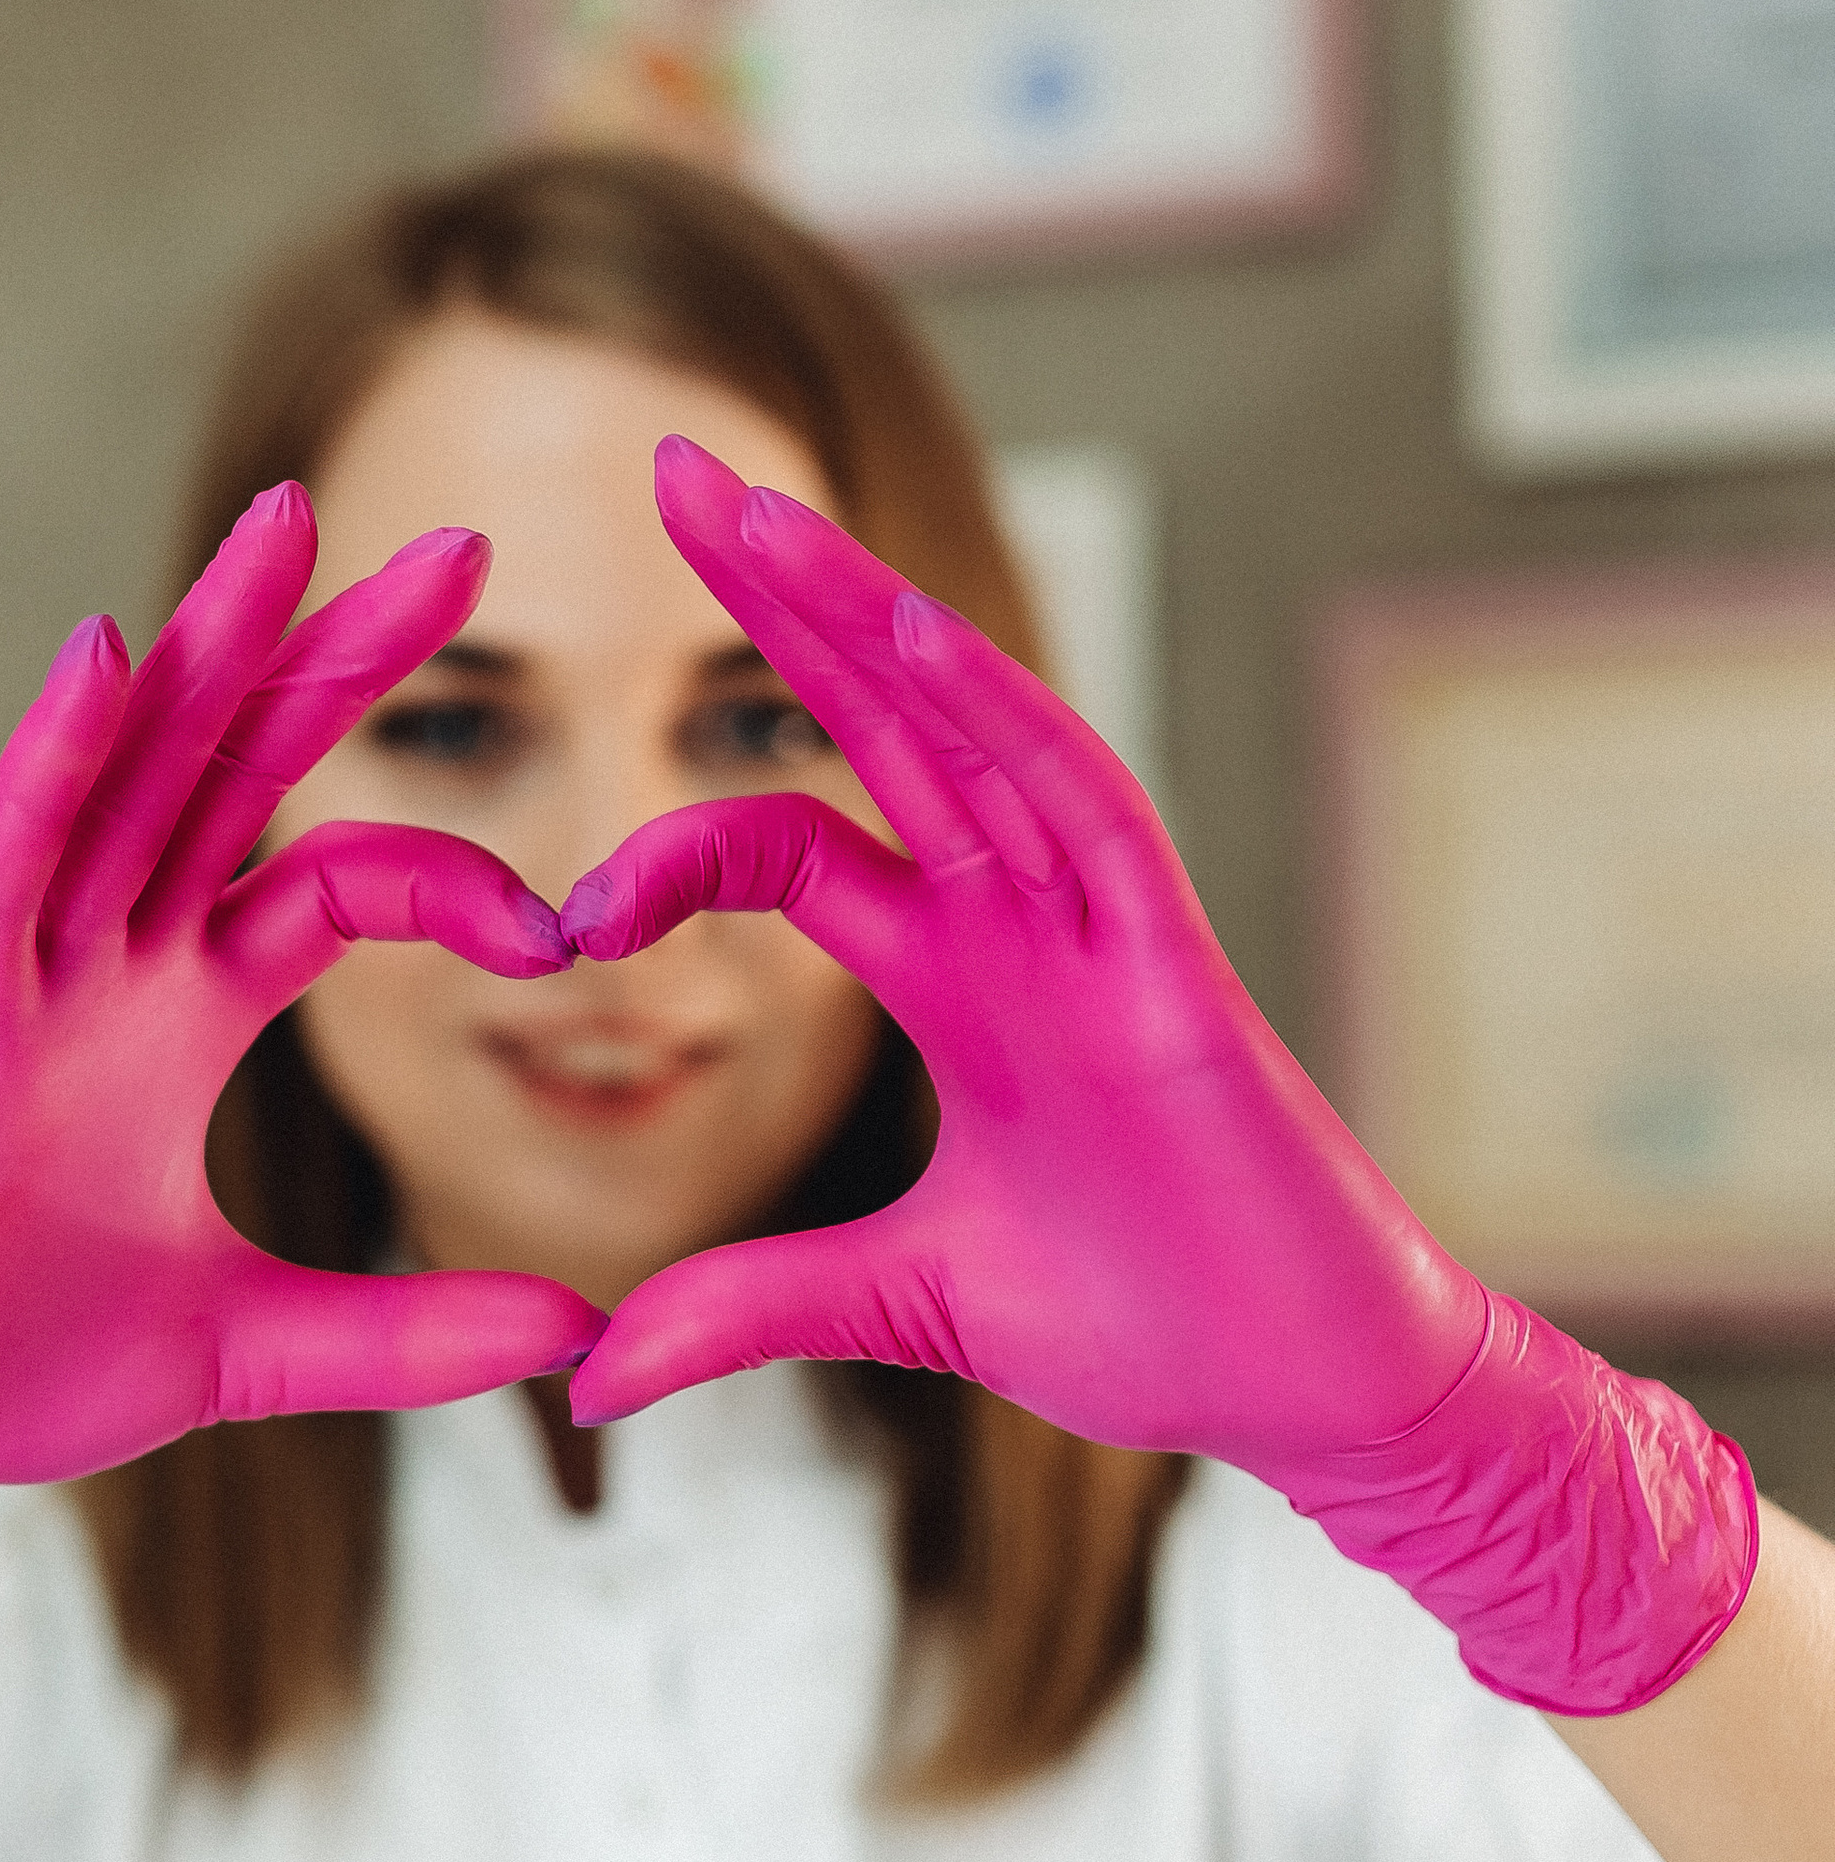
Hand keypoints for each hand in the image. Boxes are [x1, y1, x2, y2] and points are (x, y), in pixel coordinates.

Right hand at [0, 489, 602, 1681]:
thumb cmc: (16, 1377)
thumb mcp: (255, 1351)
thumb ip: (413, 1335)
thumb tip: (584, 1335)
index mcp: (177, 1017)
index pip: (333, 884)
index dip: (450, 880)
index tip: (566, 929)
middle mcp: (107, 968)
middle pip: (238, 772)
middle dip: (339, 659)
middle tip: (466, 552)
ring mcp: (26, 987)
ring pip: (126, 777)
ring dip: (206, 650)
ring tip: (292, 525)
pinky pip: (4, 872)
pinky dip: (51, 764)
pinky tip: (106, 655)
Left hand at [559, 440, 1753, 1715]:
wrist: (1303, 1395)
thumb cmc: (1146, 1322)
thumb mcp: (899, 1304)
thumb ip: (746, 1307)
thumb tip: (585, 1374)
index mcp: (957, 978)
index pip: (796, 846)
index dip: (675, 844)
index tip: (558, 913)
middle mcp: (1021, 920)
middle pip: (882, 717)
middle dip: (780, 595)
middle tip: (671, 466)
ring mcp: (1100, 930)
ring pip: (972, 725)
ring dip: (862, 612)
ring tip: (754, 511)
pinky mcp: (1173, 969)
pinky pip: (1086, 805)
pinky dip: (1003, 713)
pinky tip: (914, 627)